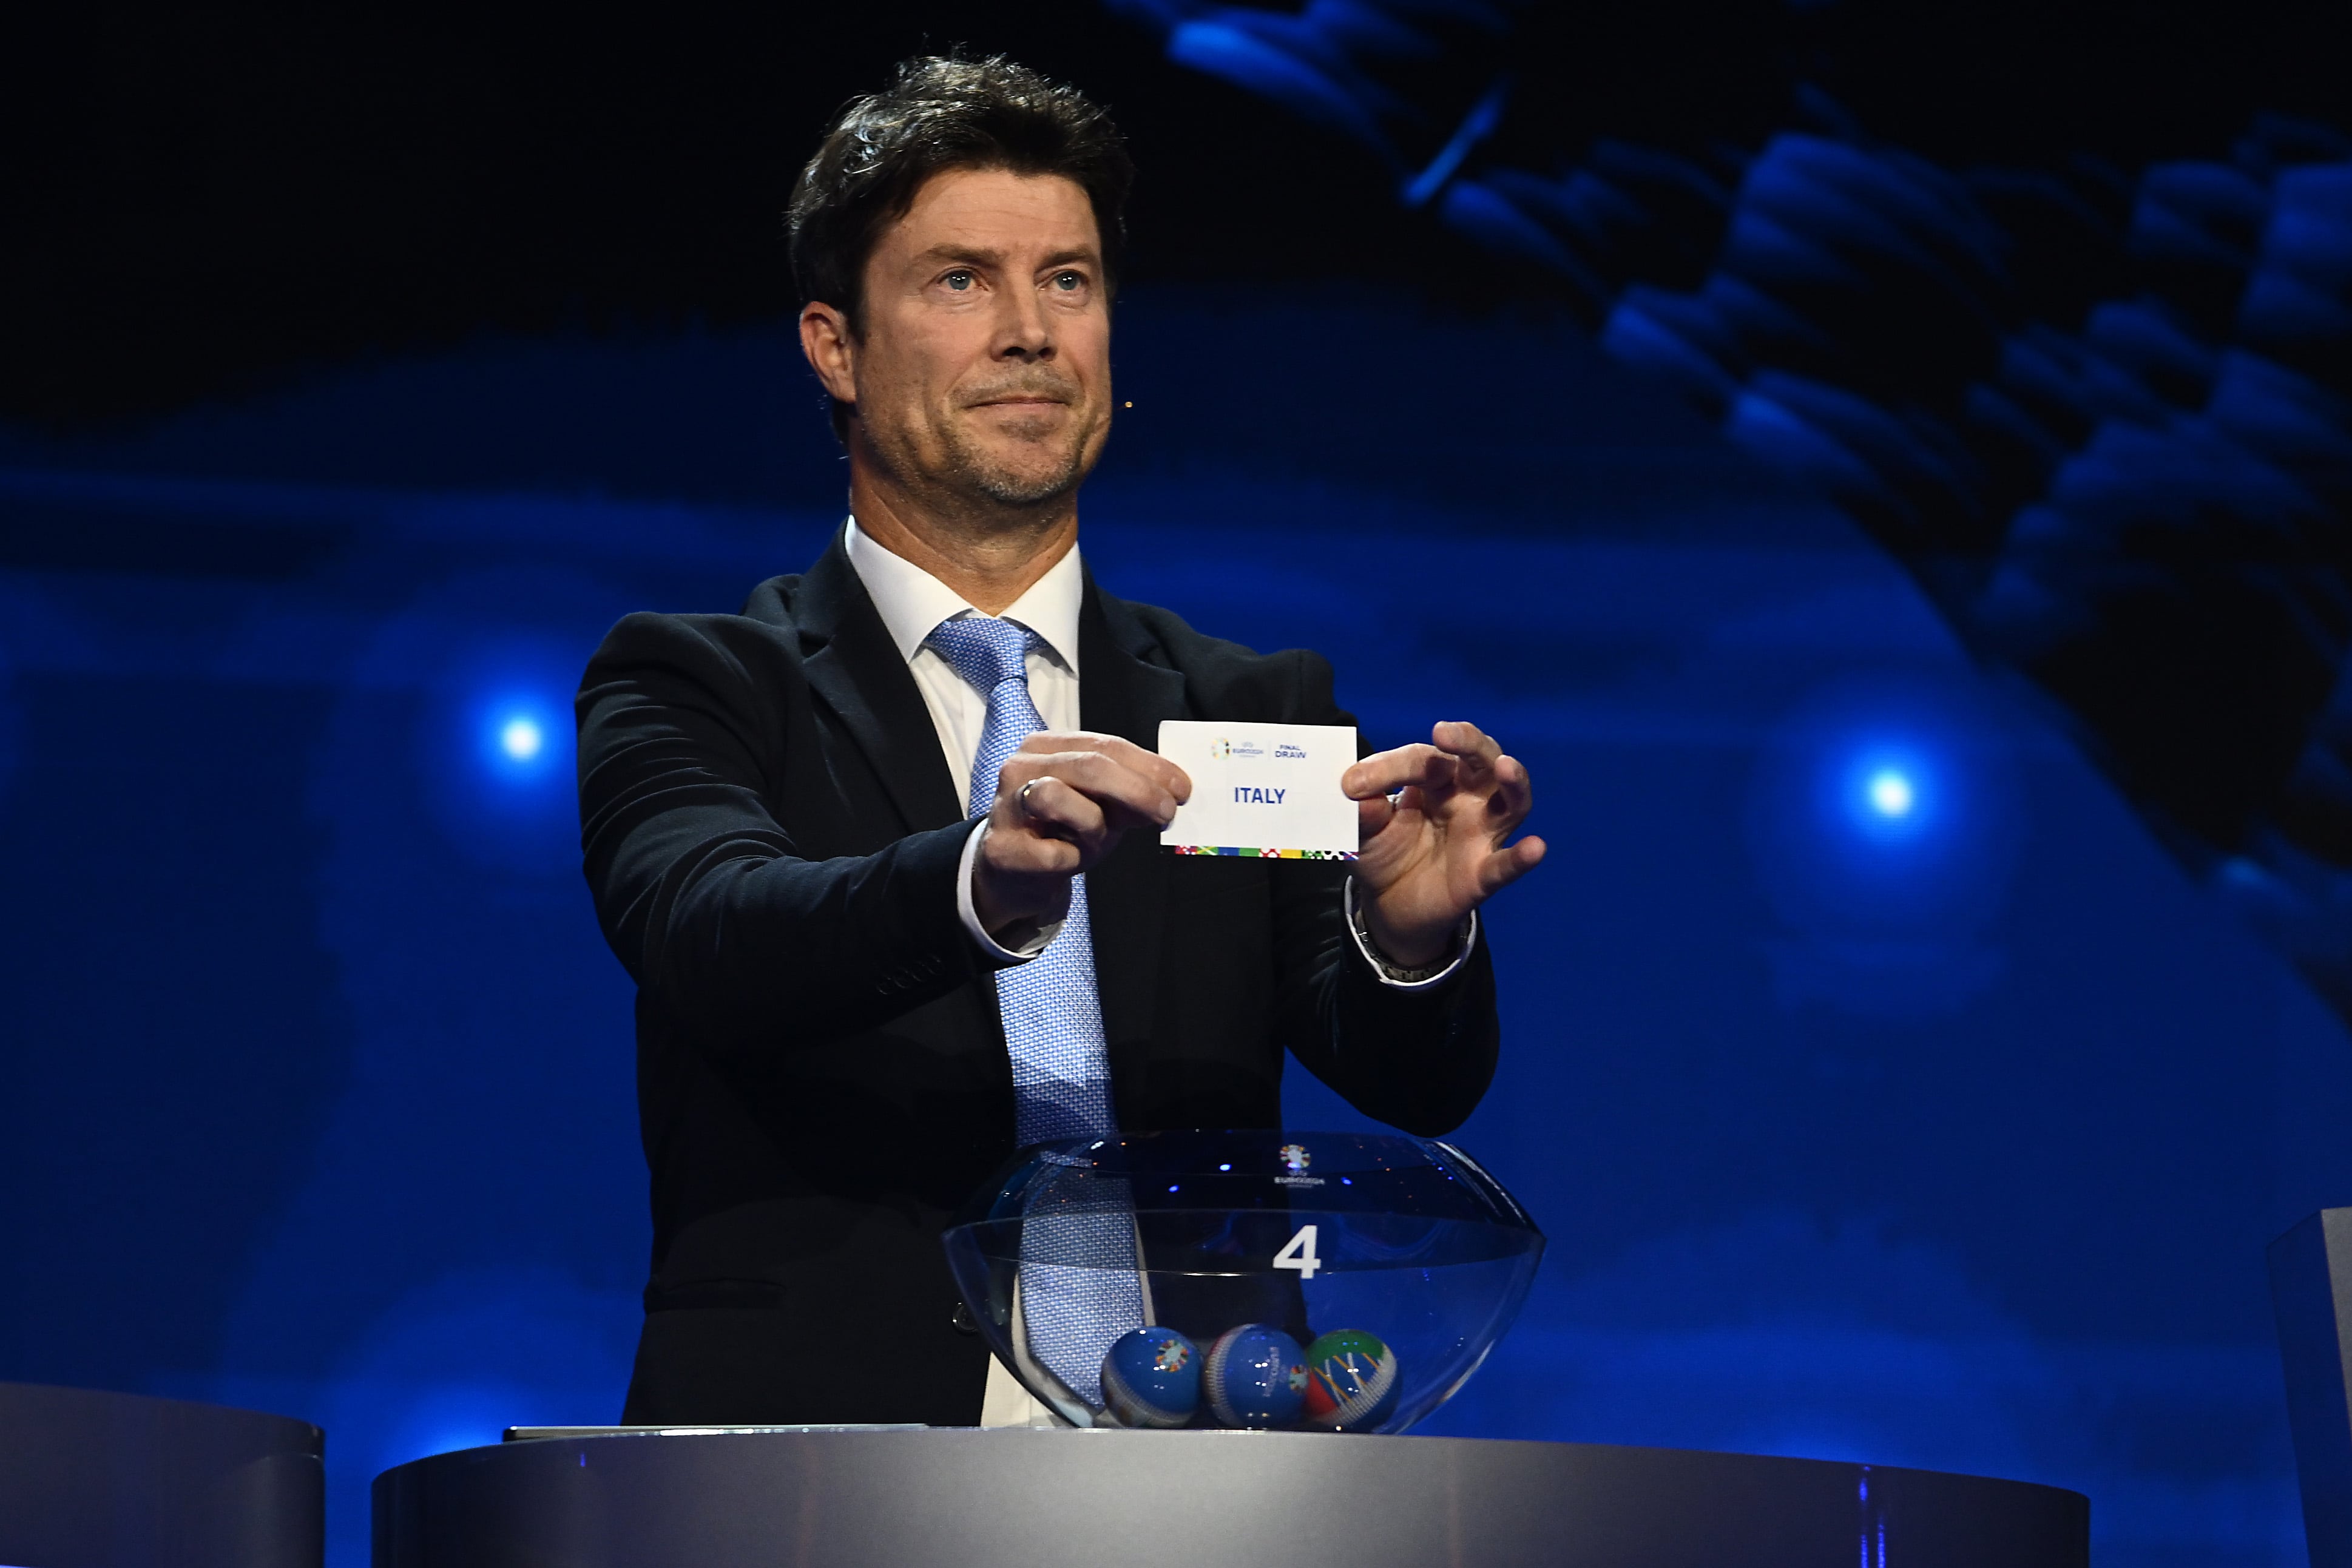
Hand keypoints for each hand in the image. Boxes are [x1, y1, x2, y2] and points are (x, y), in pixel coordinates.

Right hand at [972, 731, 1192, 939]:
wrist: (1012, 873)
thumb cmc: (1061, 831)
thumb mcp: (1100, 805)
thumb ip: (1130, 794)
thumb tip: (1174, 791)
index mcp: (1047, 747)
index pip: (1105, 745)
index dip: (1149, 766)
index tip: (1182, 788)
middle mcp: (1020, 767)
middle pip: (1087, 766)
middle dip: (1136, 788)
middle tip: (1166, 811)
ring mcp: (1006, 806)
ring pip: (1056, 797)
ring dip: (1092, 824)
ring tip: (1095, 840)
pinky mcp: (1001, 848)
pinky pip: (1051, 853)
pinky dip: (1069, 860)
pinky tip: (1066, 860)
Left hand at [1343, 721, 1544, 967]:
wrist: (1389, 906)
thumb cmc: (1384, 853)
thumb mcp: (1363, 830)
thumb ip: (1360, 811)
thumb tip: (1351, 792)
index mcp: (1436, 780)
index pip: (1423, 760)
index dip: (1389, 767)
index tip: (1351, 785)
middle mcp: (1467, 799)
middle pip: (1482, 760)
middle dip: (1468, 742)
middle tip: (1445, 733)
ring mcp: (1481, 835)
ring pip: (1512, 802)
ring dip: (1513, 781)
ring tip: (1505, 767)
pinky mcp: (1482, 874)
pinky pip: (1506, 864)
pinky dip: (1522, 857)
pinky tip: (1534, 848)